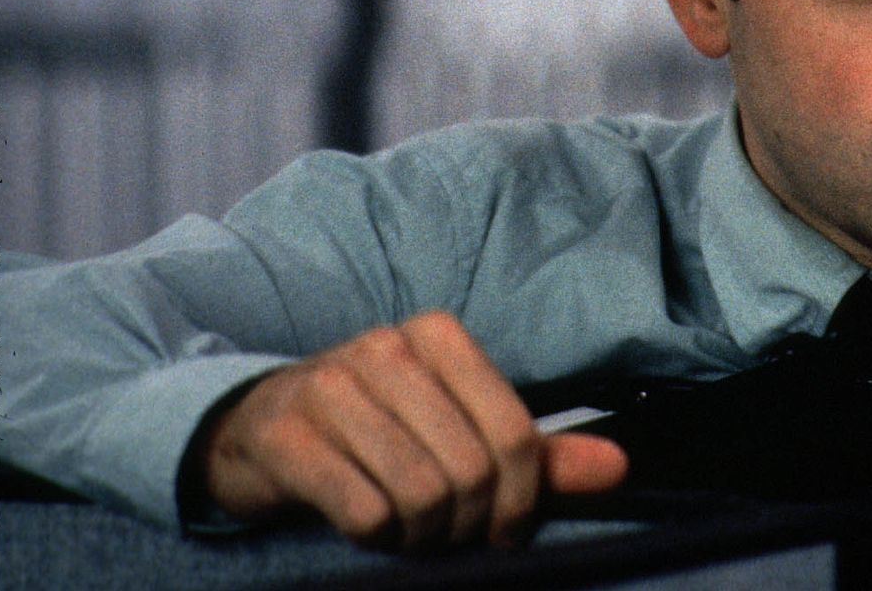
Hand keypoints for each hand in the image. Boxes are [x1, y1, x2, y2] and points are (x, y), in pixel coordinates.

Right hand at [199, 311, 625, 550]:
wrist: (254, 429)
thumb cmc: (372, 430)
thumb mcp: (457, 430)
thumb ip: (536, 454)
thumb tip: (617, 469)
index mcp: (439, 336)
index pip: (516, 436)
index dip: (521, 501)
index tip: (503, 530)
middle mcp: (387, 348)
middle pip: (471, 471)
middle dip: (466, 523)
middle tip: (446, 533)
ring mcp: (331, 386)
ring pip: (421, 494)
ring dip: (421, 534)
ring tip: (406, 528)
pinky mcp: (286, 435)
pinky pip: (363, 510)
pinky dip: (376, 536)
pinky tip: (366, 524)